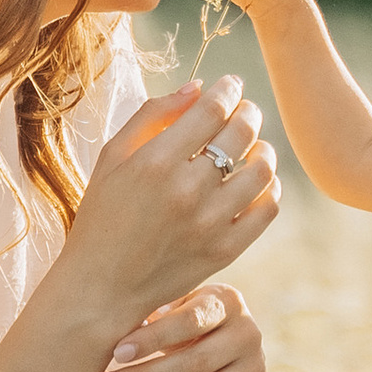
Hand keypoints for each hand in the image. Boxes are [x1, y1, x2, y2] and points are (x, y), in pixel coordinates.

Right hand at [61, 78, 278, 340]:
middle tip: (245, 111)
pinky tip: (257, 182)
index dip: (228, 89)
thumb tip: (197, 87)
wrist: (101, 287)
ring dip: (264, 149)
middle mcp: (186, 190)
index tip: (230, 85)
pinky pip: (267, 209)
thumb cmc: (102, 216)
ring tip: (254, 147)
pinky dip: (270, 188)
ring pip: (262, 169)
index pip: (212, 109)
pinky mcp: (225, 251)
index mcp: (155, 161)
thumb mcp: (112, 158)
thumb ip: (152, 115)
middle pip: (241, 133)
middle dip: (248, 112)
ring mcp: (209, 223)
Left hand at [94, 283, 267, 371]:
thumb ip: (153, 309)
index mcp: (226, 303)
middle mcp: (248, 335)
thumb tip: (117, 324)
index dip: (154, 338)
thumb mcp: (173, 303)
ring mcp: (255, 371)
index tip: (117, 353)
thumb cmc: (183, 317)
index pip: (191, 320)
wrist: (224, 334)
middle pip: (198, 362)